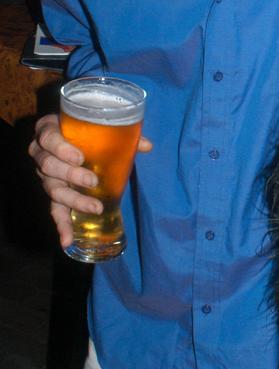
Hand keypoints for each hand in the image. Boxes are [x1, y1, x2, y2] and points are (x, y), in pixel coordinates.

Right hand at [28, 113, 151, 249]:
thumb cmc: (87, 130)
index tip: (79, 157)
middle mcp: (41, 153)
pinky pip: (54, 210)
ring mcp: (45, 175)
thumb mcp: (98, 128)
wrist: (75, 138)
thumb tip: (147, 146)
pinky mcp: (53, 193)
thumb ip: (121, 134)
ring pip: (53, 189)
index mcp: (49, 130)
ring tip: (95, 208)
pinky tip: (67, 241)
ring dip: (74, 200)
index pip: (47, 137)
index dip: (60, 148)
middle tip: (93, 181)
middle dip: (71, 174)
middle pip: (48, 165)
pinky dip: (61, 226)